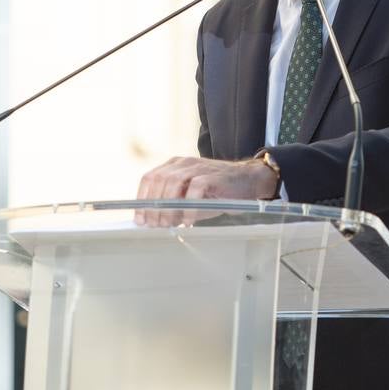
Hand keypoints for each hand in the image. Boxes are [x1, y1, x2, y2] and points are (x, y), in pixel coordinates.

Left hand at [135, 156, 279, 225]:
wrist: (249, 181)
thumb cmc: (217, 193)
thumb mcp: (190, 199)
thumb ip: (173, 206)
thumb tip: (154, 222)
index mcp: (175, 166)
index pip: (150, 178)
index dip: (141, 199)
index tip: (140, 219)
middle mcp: (184, 163)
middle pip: (159, 181)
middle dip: (154, 206)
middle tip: (155, 226)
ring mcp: (198, 167)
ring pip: (173, 184)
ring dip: (168, 207)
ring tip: (169, 224)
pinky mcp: (212, 175)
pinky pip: (196, 189)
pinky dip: (189, 207)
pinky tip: (189, 221)